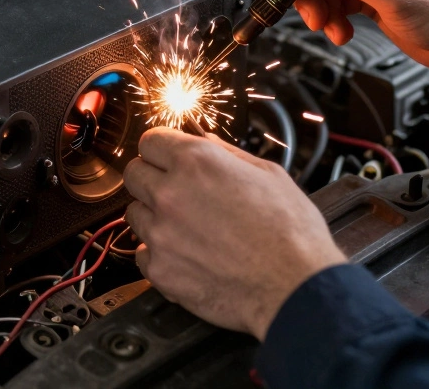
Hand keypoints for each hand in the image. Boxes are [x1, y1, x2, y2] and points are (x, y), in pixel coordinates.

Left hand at [123, 127, 346, 340]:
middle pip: (133, 174)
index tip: (168, 157)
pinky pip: (142, 254)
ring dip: (154, 217)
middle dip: (152, 178)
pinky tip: (187, 256)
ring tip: (188, 229)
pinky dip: (159, 255)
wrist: (295, 287)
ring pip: (134, 214)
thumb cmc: (291, 232)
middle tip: (176, 192)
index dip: (161, 148)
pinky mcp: (160, 271)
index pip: (150, 141)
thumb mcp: (268, 174)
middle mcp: (171, 194)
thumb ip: (227, 153)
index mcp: (197, 162)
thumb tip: (205, 140)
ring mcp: (161, 235)